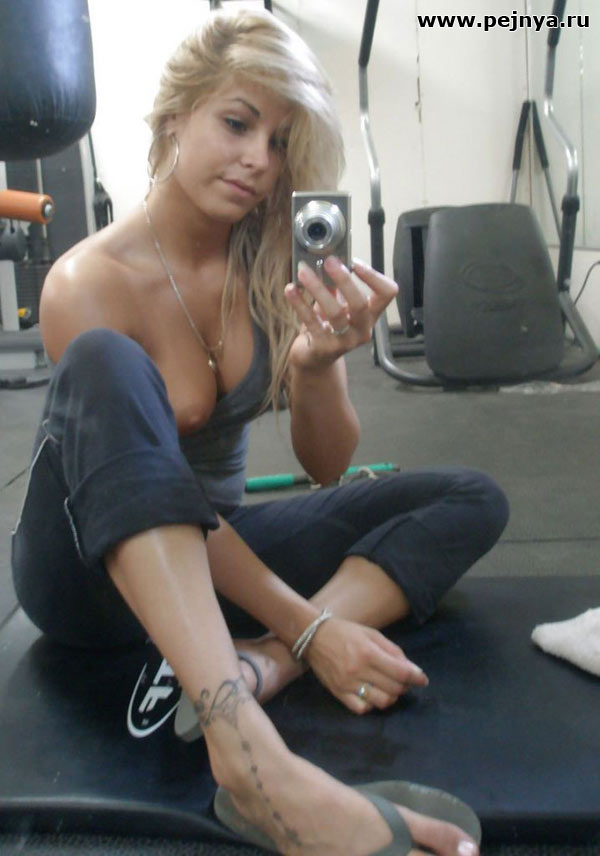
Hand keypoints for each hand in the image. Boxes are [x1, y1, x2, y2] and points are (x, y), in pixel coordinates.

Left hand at [284, 256, 397, 371]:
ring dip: (318, 288)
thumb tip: (329, 258)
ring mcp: (344, 342)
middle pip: (360, 304)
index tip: (355, 262)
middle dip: (344, 280)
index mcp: (370, 315)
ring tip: (303, 271)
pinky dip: (300, 303)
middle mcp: (362, 329)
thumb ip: (337, 285)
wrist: (314, 358)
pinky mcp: (324, 348)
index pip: (387, 294)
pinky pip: (311, 322)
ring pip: (334, 313)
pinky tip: (290, 289)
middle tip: (329, 261)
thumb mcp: (338, 304)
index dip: (374, 276)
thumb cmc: (327, 326)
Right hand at [304, 617, 428, 713]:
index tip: (423, 680)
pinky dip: (372, 705)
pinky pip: (362, 709)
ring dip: (391, 696)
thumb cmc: (345, 632)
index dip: (416, 678)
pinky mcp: (338, 693)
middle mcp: (358, 670)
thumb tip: (412, 669)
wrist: (313, 637)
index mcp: (368, 653)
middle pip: (394, 689)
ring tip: (389, 687)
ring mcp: (347, 684)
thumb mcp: (371, 634)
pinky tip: (373, 695)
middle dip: (405, 686)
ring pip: (381, 702)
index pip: (400, 672)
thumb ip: (393, 651)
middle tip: (404, 680)